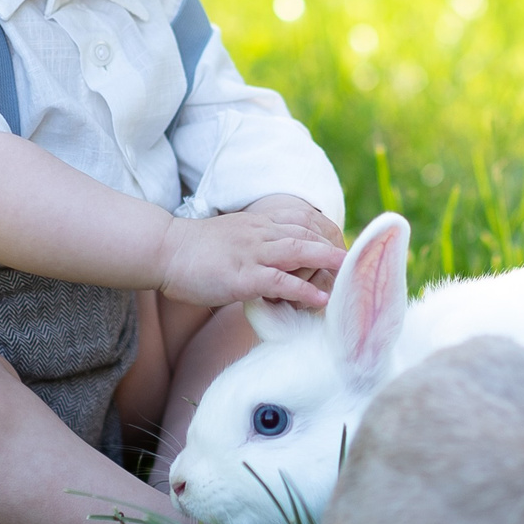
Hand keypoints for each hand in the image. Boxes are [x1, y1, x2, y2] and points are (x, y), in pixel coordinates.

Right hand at [156, 206, 346, 309]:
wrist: (164, 250)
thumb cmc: (193, 250)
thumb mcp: (231, 237)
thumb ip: (254, 243)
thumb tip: (270, 259)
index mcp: (258, 223)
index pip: (302, 223)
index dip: (326, 236)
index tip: (344, 249)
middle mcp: (260, 233)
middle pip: (308, 235)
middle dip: (335, 249)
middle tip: (358, 265)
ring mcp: (252, 253)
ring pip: (299, 253)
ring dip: (328, 262)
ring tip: (351, 274)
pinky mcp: (242, 276)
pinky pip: (279, 282)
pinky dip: (303, 290)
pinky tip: (320, 300)